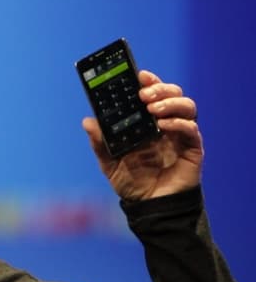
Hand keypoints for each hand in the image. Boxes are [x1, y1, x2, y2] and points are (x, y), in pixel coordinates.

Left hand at [82, 70, 203, 201]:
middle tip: (143, 95)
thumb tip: (87, 121)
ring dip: (170, 101)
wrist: (148, 207)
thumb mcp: (109, 162)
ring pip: (186, 105)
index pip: (151, 93)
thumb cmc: (131, 182)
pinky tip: (164, 125)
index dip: (148, 81)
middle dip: (159, 88)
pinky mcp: (192, 149)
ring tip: (152, 109)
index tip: (138, 74)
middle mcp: (166, 123)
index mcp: (146, 122)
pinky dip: (179, 122)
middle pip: (172, 93)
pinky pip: (191, 128)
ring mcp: (180, 134)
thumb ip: (99, 142)